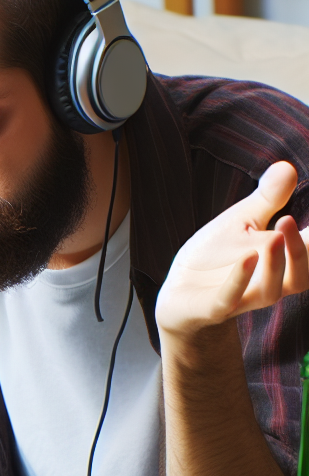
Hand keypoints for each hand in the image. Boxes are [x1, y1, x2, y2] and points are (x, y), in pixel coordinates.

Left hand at [156, 161, 308, 337]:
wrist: (179, 293)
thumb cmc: (215, 257)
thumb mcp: (241, 221)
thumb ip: (267, 199)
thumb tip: (286, 167)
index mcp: (283, 261)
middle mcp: (271, 283)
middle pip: (301, 274)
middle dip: (303, 249)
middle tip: (290, 219)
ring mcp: (244, 298)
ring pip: (273, 289)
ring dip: (276, 263)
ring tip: (275, 236)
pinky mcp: (214, 308)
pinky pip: (230, 299)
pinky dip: (239, 280)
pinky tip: (247, 258)